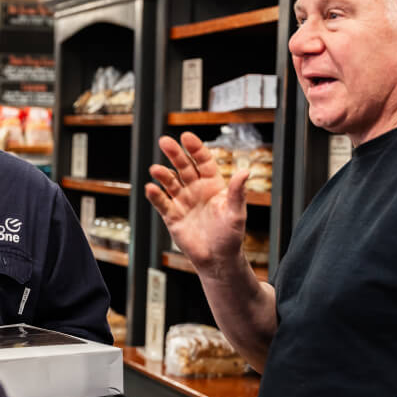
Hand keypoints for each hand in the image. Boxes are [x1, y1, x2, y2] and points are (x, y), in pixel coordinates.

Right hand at [144, 132, 248, 277]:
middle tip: (164, 141)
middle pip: (183, 167)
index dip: (195, 149)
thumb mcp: (236, 213)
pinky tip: (150, 188)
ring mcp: (183, 201)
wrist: (217, 260)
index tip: (186, 137)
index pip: (202, 161)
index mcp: (213, 185)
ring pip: (170, 182)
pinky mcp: (172, 216)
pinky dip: (155, 195)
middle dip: (174, 154)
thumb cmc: (230, 236)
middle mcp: (196, 190)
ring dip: (163, 174)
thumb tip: (245, 171)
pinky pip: (161, 202)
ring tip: (156, 170)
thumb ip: (238, 192)